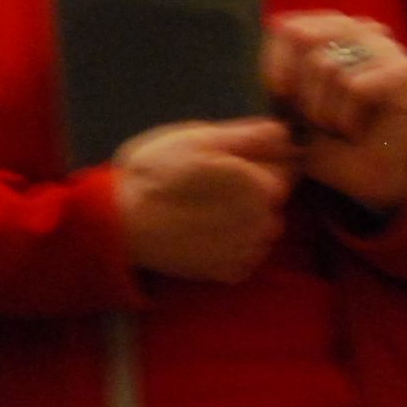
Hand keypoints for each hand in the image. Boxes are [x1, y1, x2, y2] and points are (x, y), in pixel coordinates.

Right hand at [112, 117, 295, 281]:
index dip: (259, 157)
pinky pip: (247, 253)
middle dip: (254, 187)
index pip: (286, 166)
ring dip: (247, 217)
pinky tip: (206, 232)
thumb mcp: (199, 138)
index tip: (228, 158)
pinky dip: (234, 243)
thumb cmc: (156, 173)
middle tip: (212, 182)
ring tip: (208, 208)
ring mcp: (248, 253)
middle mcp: (265, 223)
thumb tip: (286, 133)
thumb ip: (250, 135)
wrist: (120, 224)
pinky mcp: (230, 273)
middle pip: (274, 198)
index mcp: (262, 186)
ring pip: (262, 226)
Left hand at [264, 11, 406, 218]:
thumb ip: (283, 65)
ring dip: (322, 110)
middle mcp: (363, 29)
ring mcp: (388, 48)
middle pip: (306, 38)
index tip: (279, 96)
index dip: (276, 63)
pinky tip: (355, 132)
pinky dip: (344, 118)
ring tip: (337, 128)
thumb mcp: (291, 101)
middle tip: (313, 120)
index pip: (290, 27)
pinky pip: (354, 86)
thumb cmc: (327, 141)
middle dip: (299, 88)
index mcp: (335, 29)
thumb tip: (275, 25)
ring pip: (328, 65)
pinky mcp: (406, 71)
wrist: (367, 180)